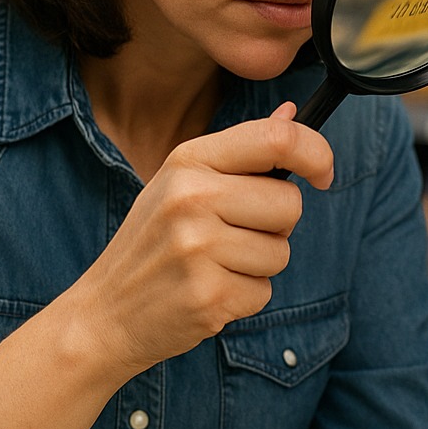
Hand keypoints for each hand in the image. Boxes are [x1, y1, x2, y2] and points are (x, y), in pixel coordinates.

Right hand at [67, 102, 334, 377]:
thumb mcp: (182, 183)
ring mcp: (197, 247)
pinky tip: (208, 293)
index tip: (323, 174)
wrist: (104, 314)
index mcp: (188, 160)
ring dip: (258, 266)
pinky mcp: (207, 295)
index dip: (316, 153)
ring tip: (213, 266)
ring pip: (280, 252)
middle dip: (276, 226)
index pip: (277, 138)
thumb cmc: (153, 244)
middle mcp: (191, 197)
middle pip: (289, 204)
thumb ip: (240, 152)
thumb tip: (291, 114)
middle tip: (233, 236)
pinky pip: (264, 292)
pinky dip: (244, 298)